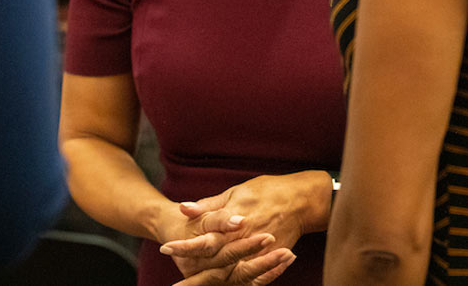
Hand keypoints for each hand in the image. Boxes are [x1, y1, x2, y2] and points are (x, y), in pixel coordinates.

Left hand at [159, 172, 329, 283]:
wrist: (301, 200)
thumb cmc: (266, 191)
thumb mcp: (235, 192)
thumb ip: (209, 205)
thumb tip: (183, 208)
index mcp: (233, 222)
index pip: (204, 239)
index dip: (185, 246)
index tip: (165, 249)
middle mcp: (244, 241)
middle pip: (214, 263)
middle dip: (194, 277)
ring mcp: (257, 254)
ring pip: (230, 274)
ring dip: (210, 282)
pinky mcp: (267, 261)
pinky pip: (250, 278)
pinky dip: (235, 283)